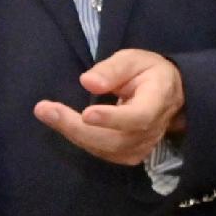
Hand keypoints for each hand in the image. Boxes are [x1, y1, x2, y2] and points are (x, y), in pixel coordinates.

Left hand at [37, 48, 182, 167]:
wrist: (170, 96)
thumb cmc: (149, 72)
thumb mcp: (134, 59)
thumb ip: (112, 70)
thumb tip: (87, 82)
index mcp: (158, 101)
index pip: (138, 117)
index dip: (112, 119)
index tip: (86, 113)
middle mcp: (151, 130)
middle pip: (114, 140)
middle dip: (77, 127)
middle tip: (45, 109)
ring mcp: (141, 147)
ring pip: (104, 149)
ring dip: (72, 132)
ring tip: (46, 112)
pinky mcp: (130, 155)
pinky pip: (101, 152)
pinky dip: (79, 138)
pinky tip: (63, 122)